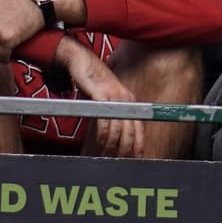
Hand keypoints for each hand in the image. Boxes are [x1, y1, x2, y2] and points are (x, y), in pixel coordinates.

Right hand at [55, 38, 143, 157]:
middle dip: (125, 149)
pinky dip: (104, 134)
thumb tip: (112, 131)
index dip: (139, 143)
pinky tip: (101, 142)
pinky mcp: (101, 96)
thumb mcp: (107, 97)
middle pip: (130, 131)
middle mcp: (125, 100)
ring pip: (118, 129)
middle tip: (118, 161)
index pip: (138, 126)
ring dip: (112, 145)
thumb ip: (112, 112)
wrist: (83, 62)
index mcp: (129, 101)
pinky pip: (105, 120)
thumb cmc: (92, 82)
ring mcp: (114, 98)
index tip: (137, 157)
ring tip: (106, 155)